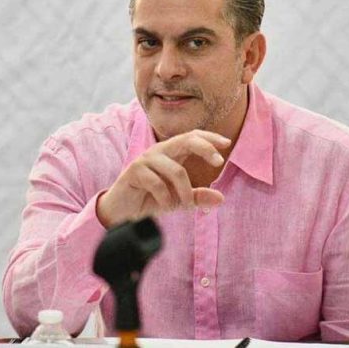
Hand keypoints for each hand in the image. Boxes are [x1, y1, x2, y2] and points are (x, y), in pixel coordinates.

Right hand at [96, 129, 230, 226]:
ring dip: (184, 192)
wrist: (121, 212)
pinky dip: (166, 198)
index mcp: (171, 153)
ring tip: (185, 206)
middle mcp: (159, 151)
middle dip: (204, 147)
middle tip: (219, 161)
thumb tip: (221, 198)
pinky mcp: (134, 171)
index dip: (209, 138)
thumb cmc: (150, 200)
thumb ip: (197, 197)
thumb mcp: (178, 200)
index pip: (192, 137)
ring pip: (175, 170)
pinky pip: (158, 183)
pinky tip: (165, 206)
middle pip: (185, 140)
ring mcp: (145, 160)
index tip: (226, 143)